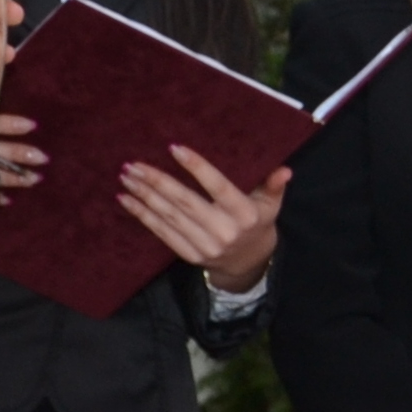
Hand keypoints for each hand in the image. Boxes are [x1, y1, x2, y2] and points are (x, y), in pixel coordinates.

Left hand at [119, 143, 289, 290]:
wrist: (249, 262)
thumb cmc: (257, 221)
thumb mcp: (271, 204)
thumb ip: (274, 185)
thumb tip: (284, 170)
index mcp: (245, 213)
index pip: (218, 187)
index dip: (197, 168)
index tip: (174, 148)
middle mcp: (224, 231)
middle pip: (185, 202)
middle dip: (157, 181)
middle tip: (134, 164)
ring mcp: (205, 245)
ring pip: (170, 217)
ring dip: (145, 196)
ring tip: (127, 177)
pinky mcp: (190, 255)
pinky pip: (162, 233)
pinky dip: (143, 216)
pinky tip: (127, 200)